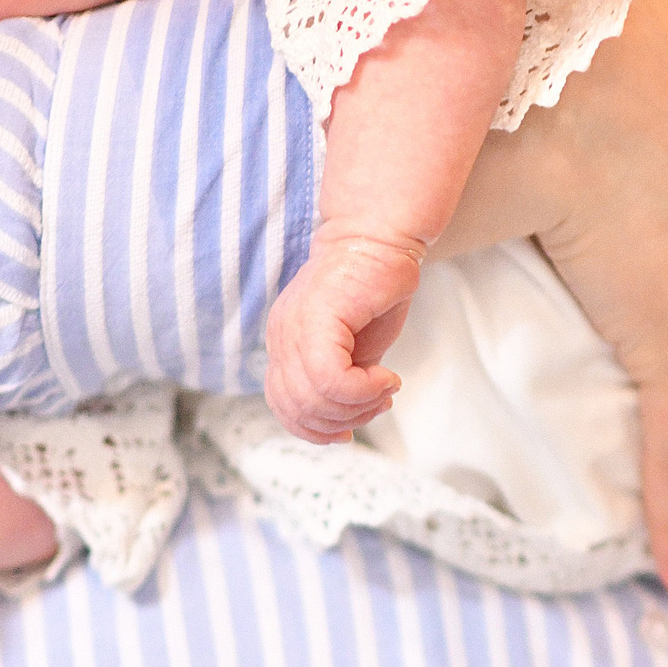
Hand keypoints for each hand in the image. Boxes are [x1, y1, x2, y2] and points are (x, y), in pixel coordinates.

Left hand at [264, 221, 424, 442]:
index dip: (317, 429)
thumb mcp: (354, 348)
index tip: (350, 428)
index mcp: (284, 344)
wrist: (380, 237)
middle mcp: (281, 337)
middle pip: (297, 409)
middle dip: (344, 421)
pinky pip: (331, 379)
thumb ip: (341, 380)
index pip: (284, 407)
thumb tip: (346, 417)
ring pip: (314, 398)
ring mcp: (294, 327)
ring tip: (384, 390)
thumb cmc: (372, 287)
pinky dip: (363, 390)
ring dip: (358, 407)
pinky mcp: (317, 318)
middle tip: (377, 404)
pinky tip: (386, 379)